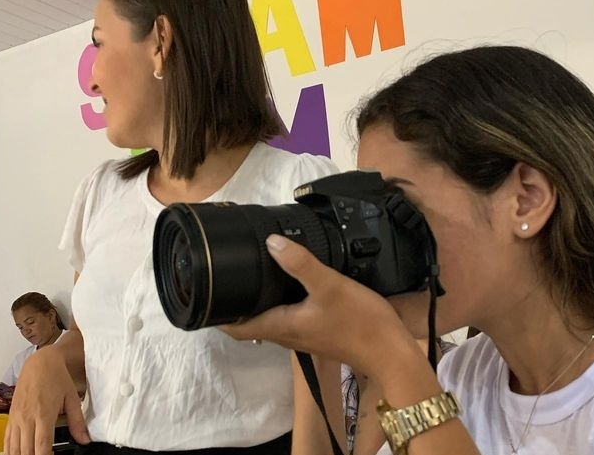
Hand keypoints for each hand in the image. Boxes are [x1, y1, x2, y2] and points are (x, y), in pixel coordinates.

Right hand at [4, 347, 89, 454]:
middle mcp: (27, 418)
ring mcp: (16, 418)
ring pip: (14, 448)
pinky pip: (7, 439)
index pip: (42, 446)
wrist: (40, 363)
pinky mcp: (10, 416)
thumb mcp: (72, 398)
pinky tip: (17, 454)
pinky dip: (10, 451)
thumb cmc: (57, 378)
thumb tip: (85, 439)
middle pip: (27, 450)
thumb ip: (77, 421)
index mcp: (44, 414)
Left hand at [220, 234, 419, 379]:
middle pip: (249, 321)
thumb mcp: (329, 286)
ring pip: (268, 317)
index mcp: (281, 326)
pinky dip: (280, 298)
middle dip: (234, 302)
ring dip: (257, 300)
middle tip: (225, 274)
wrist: (390, 351)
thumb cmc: (358, 322)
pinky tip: (290, 280)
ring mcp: (302, 333)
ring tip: (252, 272)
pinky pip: (288, 313)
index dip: (216, 315)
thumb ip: (300, 264)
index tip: (204, 293)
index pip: (236, 327)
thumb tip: (271, 242)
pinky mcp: (317, 329)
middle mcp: (286, 333)